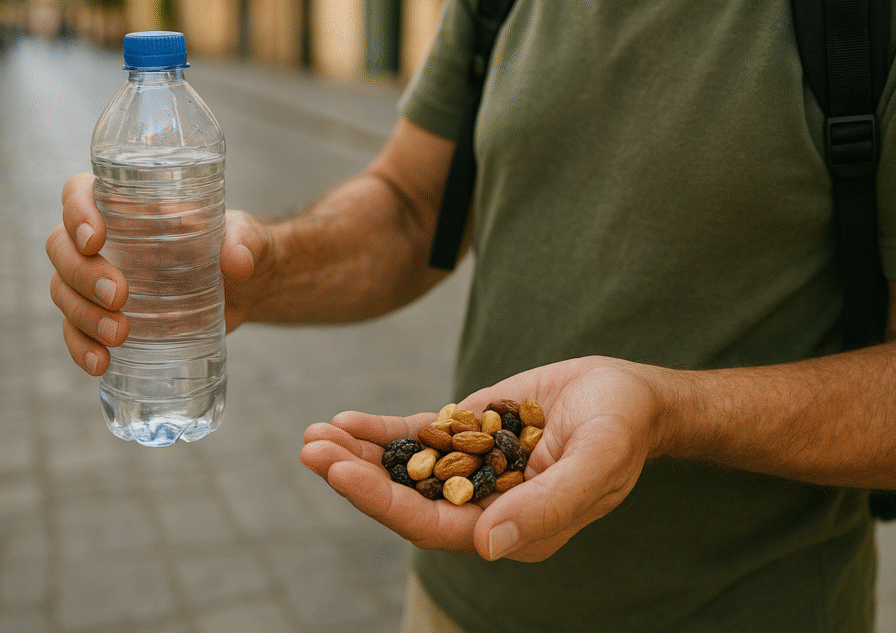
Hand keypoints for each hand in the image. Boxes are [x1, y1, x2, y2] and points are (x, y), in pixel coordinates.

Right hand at [45, 172, 273, 374]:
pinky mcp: (104, 317)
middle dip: (82, 274)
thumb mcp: (246, 235)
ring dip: (82, 315)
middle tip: (119, 296)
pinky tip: (100, 363)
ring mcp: (96, 280)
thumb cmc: (235, 246)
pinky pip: (75, 331)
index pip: (79, 193)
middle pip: (61, 248)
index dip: (76, 212)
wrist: (245, 289)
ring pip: (63, 291)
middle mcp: (102, 239)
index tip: (96, 239)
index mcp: (126, 204)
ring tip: (119, 335)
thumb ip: (245, 240)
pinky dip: (81, 348)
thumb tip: (238, 263)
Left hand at [300, 356, 668, 561]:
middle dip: (355, 476)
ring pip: (403, 469)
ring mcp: (470, 469)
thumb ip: (548, 507)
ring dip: (357, 455)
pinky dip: (382, 432)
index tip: (338, 474)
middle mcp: (482, 504)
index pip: (432, 524)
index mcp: (510, 527)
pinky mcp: (467, 435)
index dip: (382, 502)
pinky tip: (347, 420)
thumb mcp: (595, 464)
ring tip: (314, 435)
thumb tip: (488, 546)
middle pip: (405, 499)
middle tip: (311, 449)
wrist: (630, 396)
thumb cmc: (621, 431)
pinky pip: (417, 437)